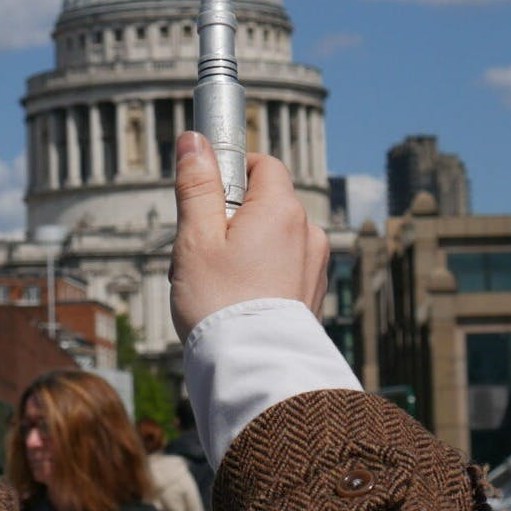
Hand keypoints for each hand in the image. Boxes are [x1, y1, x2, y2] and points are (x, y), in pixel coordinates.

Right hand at [170, 132, 328, 342]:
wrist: (253, 370)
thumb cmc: (220, 303)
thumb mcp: (195, 238)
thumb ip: (197, 185)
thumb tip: (194, 140)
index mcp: (282, 210)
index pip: (263, 164)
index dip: (231, 171)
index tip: (205, 193)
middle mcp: (309, 232)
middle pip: (264, 204)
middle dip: (229, 219)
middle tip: (198, 252)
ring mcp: (316, 265)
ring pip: (272, 239)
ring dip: (243, 250)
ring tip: (212, 286)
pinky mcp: (314, 295)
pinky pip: (283, 269)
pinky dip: (259, 276)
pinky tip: (234, 302)